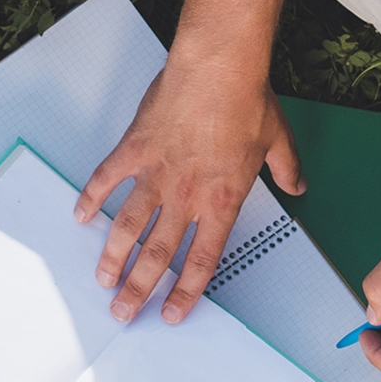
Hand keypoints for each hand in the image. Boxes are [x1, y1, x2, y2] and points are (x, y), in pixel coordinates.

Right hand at [75, 60, 302, 323]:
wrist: (218, 67)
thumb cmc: (248, 101)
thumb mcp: (279, 141)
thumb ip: (288, 170)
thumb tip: (299, 186)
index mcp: (222, 202)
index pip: (203, 261)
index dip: (186, 292)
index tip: (171, 313)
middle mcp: (186, 197)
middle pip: (158, 256)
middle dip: (138, 289)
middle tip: (123, 312)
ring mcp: (155, 175)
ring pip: (127, 228)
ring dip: (112, 257)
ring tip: (102, 279)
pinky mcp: (133, 150)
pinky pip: (105, 180)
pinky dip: (90, 199)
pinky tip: (81, 216)